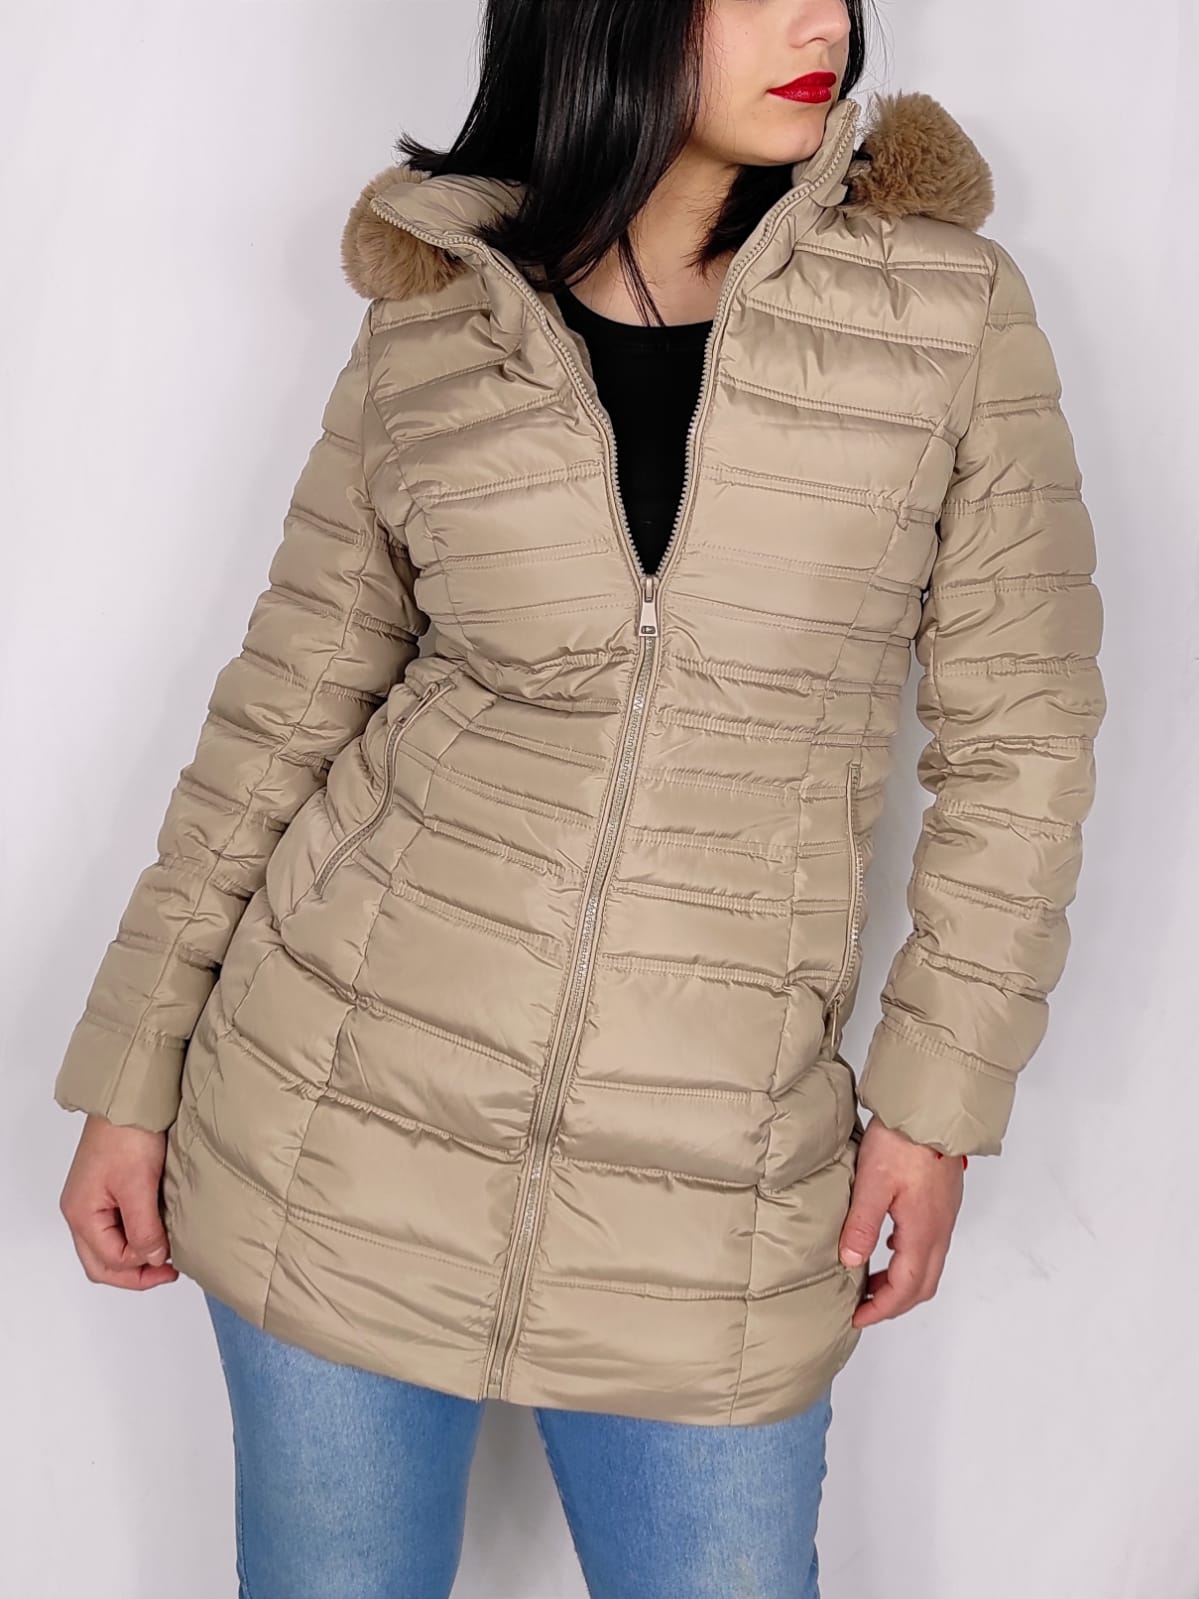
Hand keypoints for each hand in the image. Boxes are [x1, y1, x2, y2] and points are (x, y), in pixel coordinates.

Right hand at [59, 1114, 179, 1289]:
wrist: (128, 1098)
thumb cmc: (127, 1134)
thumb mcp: (139, 1186)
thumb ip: (144, 1228)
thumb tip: (153, 1258)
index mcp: (82, 1214)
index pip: (110, 1261)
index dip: (141, 1268)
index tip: (171, 1262)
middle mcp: (81, 1210)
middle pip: (102, 1262)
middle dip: (135, 1271)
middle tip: (167, 1271)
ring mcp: (92, 1199)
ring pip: (108, 1245)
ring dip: (135, 1253)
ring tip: (165, 1251)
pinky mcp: (106, 1188)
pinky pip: (116, 1225)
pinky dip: (135, 1234)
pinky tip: (157, 1229)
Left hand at [838, 1117, 963, 1327]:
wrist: (932, 1110)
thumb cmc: (903, 1142)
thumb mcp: (873, 1183)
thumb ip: (862, 1225)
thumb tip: (850, 1262)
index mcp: (922, 1232)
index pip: (905, 1288)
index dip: (881, 1309)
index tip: (858, 1317)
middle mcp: (939, 1230)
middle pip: (922, 1285)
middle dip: (894, 1303)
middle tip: (865, 1307)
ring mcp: (944, 1216)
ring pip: (929, 1266)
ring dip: (902, 1282)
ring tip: (872, 1280)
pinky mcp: (943, 1202)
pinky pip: (930, 1245)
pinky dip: (909, 1258)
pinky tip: (888, 1243)